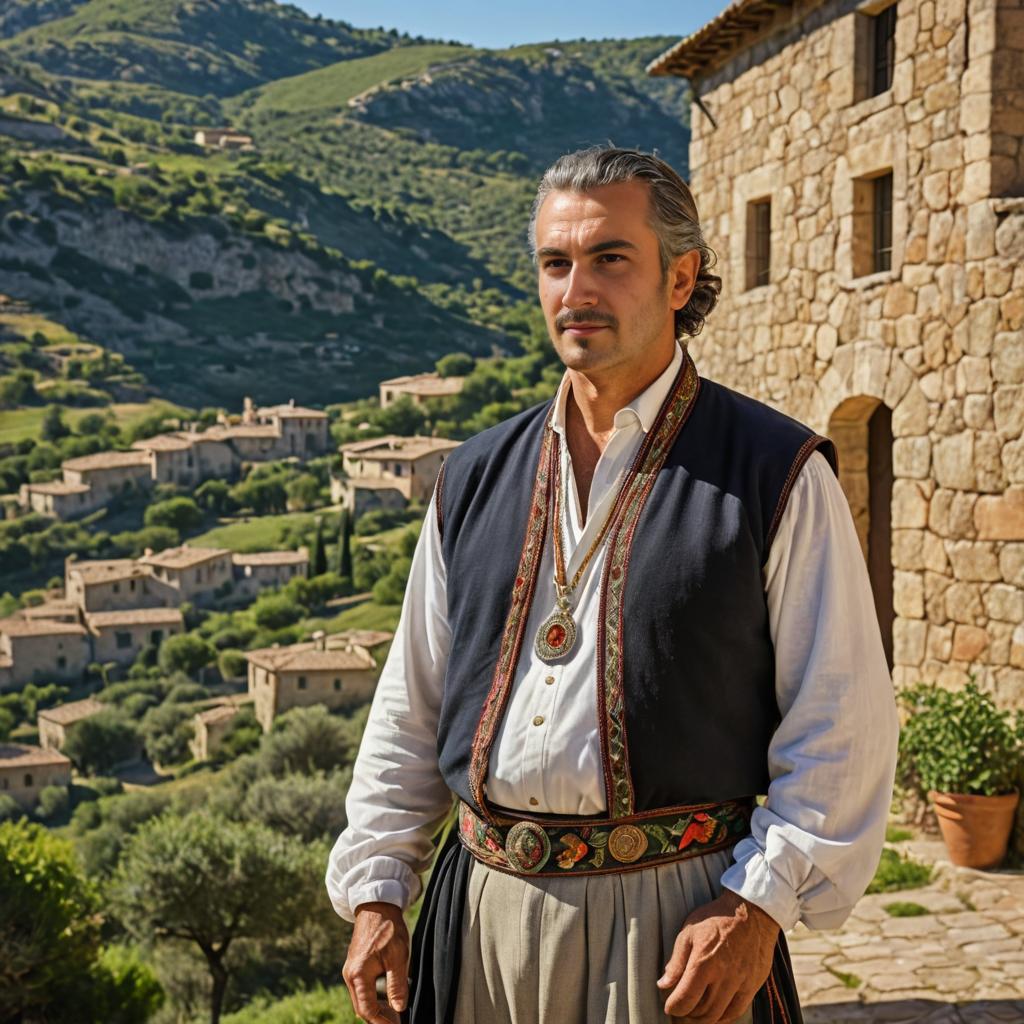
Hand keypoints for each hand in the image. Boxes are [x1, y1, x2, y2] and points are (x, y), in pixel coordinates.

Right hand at [342, 901, 410, 1023]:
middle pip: (362, 1007)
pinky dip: (373, 997)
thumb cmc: (387, 929)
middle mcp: (350, 975)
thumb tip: (399, 1009)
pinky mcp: (355, 965)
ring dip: (376, 1008)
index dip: (382, 1022)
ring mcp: (351, 970)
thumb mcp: (398, 957)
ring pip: (361, 999)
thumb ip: (397, 985)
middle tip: (398, 1021)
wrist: (377, 905)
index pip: (367, 1009)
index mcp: (358, 974)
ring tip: (395, 1012)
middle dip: (379, 1018)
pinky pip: (362, 989)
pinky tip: (388, 997)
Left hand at [656, 889, 779, 1022]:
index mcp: (703, 961)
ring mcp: (741, 981)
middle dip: (687, 1014)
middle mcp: (723, 975)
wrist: (750, 912)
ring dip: (704, 1018)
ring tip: (695, 1012)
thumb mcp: (689, 932)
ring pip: (719, 1014)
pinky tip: (715, 1013)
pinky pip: (737, 1010)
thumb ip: (676, 961)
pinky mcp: (753, 984)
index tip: (669, 1006)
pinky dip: (724, 1017)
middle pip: (702, 1011)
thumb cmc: (715, 918)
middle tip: (681, 1009)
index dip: (674, 1007)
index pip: (685, 998)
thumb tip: (663, 984)